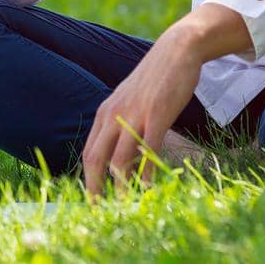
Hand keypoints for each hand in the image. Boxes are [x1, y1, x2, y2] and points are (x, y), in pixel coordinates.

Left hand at [81, 26, 203, 196]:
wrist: (176, 50)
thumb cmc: (155, 79)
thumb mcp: (130, 100)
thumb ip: (122, 124)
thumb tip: (121, 154)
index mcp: (105, 113)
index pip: (89, 152)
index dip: (88, 180)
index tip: (93, 202)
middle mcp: (114, 115)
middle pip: (95, 159)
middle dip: (96, 189)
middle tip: (101, 213)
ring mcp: (134, 114)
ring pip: (119, 159)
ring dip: (122, 188)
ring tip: (127, 207)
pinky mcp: (156, 113)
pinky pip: (146, 149)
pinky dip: (146, 172)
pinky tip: (149, 187)